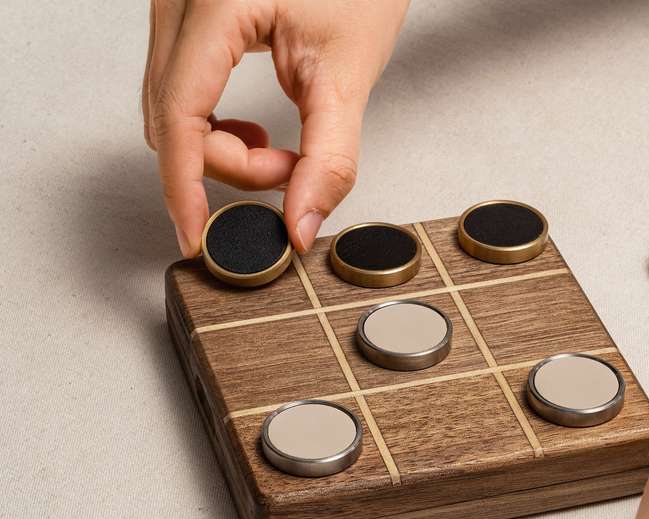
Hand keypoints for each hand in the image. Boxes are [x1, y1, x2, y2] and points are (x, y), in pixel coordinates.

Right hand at [142, 0, 409, 256]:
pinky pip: (178, 96)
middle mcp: (180, 1)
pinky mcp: (185, 25)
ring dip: (222, 153)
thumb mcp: (350, 75)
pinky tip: (254, 135)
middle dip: (230, 167)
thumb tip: (299, 225)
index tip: (197, 236)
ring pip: (170, 114)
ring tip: (281, 153)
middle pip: (172, 120)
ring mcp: (175, 10)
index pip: (179, 113)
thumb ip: (329, 159)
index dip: (183, 185)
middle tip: (291, 172)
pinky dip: (214, 132)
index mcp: (216, 4)